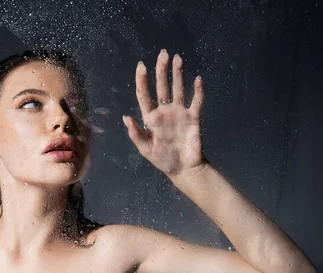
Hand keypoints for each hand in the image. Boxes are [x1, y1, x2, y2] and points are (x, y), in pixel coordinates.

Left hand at [123, 49, 205, 175]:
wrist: (184, 169)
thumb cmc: (162, 160)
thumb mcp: (146, 149)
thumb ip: (136, 134)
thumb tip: (125, 117)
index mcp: (151, 118)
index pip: (145, 95)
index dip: (142, 80)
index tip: (141, 66)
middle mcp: (165, 111)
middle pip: (162, 87)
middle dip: (161, 70)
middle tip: (163, 53)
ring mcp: (179, 113)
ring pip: (178, 89)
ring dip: (178, 74)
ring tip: (177, 58)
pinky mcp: (193, 118)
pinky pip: (196, 101)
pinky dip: (198, 91)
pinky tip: (197, 80)